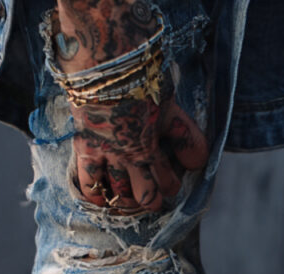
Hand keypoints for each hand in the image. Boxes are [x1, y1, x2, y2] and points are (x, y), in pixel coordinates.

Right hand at [55, 0, 208, 211]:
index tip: (171, 185)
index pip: (168, 183)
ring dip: (126, 200)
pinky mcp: (86, 148)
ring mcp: (108, 155)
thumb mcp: (170, 107)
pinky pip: (88, 183)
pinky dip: (95, 194)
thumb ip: (185, 136)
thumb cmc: (140, 80)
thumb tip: (198, 164)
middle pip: (145, 196)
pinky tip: (100, 198)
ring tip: (128, 199)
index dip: (172, 187)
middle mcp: (132, 158)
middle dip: (151, 199)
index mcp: (154, 148)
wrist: (105, 62)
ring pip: (118, 194)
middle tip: (151, 197)